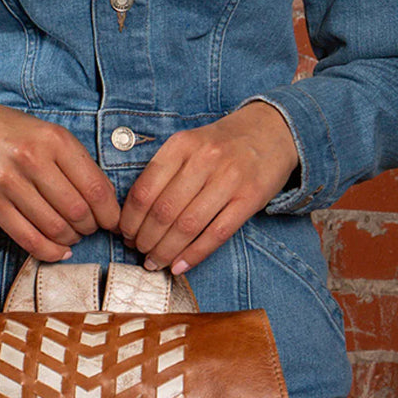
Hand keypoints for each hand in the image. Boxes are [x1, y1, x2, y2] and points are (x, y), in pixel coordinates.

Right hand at [0, 98, 119, 261]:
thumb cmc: (18, 136)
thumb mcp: (52, 137)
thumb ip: (79, 167)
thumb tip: (107, 208)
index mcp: (54, 140)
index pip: (95, 188)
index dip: (109, 214)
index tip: (111, 222)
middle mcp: (31, 159)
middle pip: (77, 212)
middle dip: (89, 228)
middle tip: (88, 228)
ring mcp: (8, 182)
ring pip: (55, 228)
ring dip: (70, 240)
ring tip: (71, 236)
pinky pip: (28, 239)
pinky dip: (49, 252)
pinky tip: (58, 250)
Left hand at [117, 102, 299, 273]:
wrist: (272, 130)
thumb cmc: (221, 145)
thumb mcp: (189, 145)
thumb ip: (163, 173)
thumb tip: (134, 217)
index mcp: (182, 145)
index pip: (145, 190)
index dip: (131, 220)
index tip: (126, 235)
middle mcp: (205, 159)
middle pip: (164, 212)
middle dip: (146, 239)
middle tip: (140, 252)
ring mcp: (230, 179)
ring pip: (188, 226)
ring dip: (166, 251)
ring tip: (155, 262)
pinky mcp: (250, 198)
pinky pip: (216, 234)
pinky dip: (194, 255)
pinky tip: (180, 266)